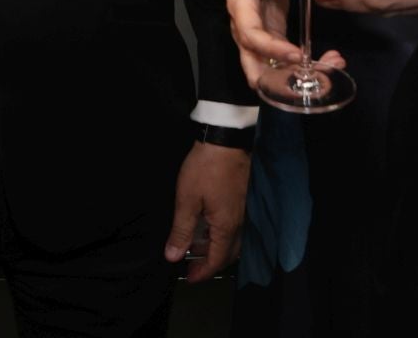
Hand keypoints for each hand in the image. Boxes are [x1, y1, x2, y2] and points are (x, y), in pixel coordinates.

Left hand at [164, 141, 249, 282]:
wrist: (225, 139)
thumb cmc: (205, 168)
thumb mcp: (186, 200)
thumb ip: (181, 231)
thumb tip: (173, 256)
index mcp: (226, 227)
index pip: (216, 260)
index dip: (202, 272)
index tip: (190, 277)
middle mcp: (240, 223)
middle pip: (228, 254)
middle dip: (210, 263)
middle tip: (192, 266)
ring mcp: (244, 211)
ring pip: (234, 241)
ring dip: (217, 249)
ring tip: (198, 247)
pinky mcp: (244, 200)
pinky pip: (236, 227)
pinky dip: (223, 235)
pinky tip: (210, 226)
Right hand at [227, 0, 349, 87]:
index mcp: (240, 7)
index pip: (252, 37)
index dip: (273, 50)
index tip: (298, 54)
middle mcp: (244, 29)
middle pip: (256, 70)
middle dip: (284, 83)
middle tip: (316, 77)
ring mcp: (257, 37)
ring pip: (273, 71)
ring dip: (300, 76)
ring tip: (332, 64)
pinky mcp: (271, 37)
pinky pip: (284, 62)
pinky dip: (305, 65)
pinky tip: (329, 59)